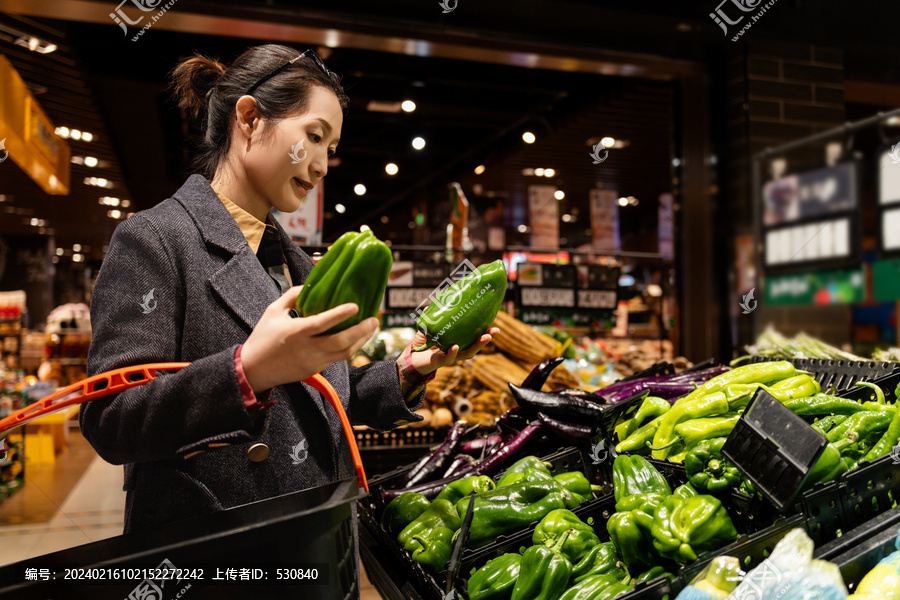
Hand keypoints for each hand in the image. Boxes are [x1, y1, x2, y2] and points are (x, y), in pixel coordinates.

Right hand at [241, 286, 377, 391]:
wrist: (253, 370)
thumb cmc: (263, 338)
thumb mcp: (273, 311)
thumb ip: (292, 296)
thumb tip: (310, 285)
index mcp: (295, 332)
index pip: (322, 323)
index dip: (340, 315)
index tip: (356, 306)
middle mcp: (307, 349)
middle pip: (340, 343)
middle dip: (361, 331)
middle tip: (374, 319)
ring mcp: (313, 362)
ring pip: (344, 354)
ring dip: (361, 341)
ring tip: (371, 328)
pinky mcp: (316, 370)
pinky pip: (337, 358)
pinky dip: (349, 347)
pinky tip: (356, 337)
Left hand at [405, 327, 499, 375]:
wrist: (411, 359)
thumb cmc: (422, 344)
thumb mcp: (427, 329)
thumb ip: (431, 319)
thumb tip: (431, 305)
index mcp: (458, 342)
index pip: (474, 337)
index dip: (484, 331)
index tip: (494, 323)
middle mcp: (457, 350)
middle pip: (475, 346)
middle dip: (486, 339)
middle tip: (496, 330)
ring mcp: (451, 357)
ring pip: (467, 353)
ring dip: (477, 346)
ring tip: (485, 337)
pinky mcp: (441, 362)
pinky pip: (449, 358)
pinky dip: (453, 353)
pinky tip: (456, 346)